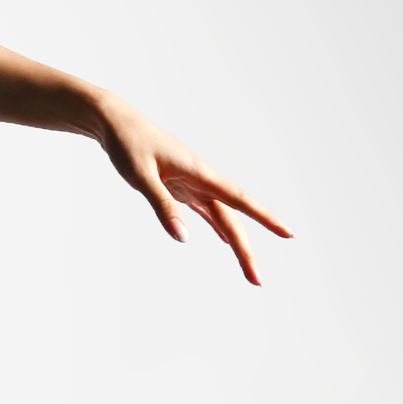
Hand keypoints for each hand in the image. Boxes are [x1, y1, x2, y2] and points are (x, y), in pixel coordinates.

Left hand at [90, 94, 289, 285]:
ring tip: (249, 269)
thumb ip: (162, 205)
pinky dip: (217, 226)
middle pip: (231, 219)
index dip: (265, 217)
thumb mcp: (140, 176)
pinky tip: (225, 240)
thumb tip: (184, 237)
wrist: (114, 123)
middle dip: (245, 249)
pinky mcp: (179, 186)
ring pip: (221, 217)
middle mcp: (202, 179)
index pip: (239, 200)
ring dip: (235, 243)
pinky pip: (205, 211)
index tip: (288, 233)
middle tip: (257, 280)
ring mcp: (192, 184)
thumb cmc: (127, 144)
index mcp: (199, 173)